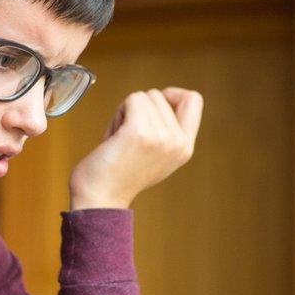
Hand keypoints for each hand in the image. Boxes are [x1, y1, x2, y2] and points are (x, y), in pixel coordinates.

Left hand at [69, 88, 203, 209]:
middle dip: (139, 108)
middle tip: (127, 137)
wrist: (100, 199)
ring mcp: (161, 137)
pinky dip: (118, 113)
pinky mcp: (140, 131)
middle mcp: (178, 142)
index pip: (194, 99)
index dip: (172, 95)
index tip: (152, 109)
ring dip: (125, 112)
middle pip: (159, 95)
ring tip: (120, 139)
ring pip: (143, 96)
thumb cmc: (119, 174)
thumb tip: (166, 97)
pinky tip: (114, 136)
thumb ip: (167, 130)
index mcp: (185, 147)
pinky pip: (131, 100)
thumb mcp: (157, 154)